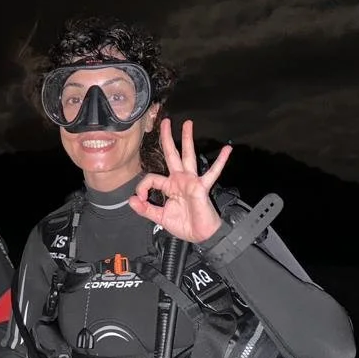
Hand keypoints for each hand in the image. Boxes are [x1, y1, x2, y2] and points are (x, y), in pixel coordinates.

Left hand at [128, 119, 231, 243]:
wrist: (200, 235)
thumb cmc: (184, 225)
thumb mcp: (159, 218)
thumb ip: (145, 209)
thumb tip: (131, 200)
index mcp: (169, 186)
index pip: (151, 178)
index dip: (142, 187)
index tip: (140, 199)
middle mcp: (180, 180)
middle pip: (171, 155)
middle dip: (167, 138)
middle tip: (165, 122)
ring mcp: (191, 181)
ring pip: (188, 156)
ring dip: (187, 139)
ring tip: (188, 123)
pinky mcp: (201, 187)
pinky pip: (212, 173)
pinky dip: (220, 162)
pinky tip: (227, 149)